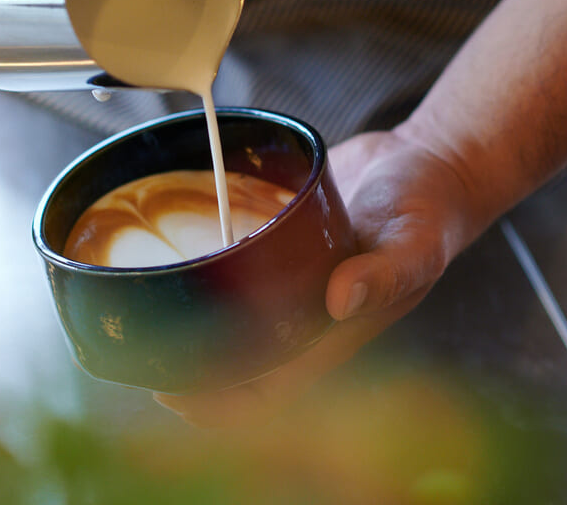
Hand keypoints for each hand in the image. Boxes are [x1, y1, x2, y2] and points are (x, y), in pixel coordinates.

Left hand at [155, 128, 486, 426]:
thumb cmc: (430, 210)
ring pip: (226, 317)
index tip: (171, 393)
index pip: (267, 390)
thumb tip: (342, 300)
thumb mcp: (415, 240)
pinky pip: (233, 268)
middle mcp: (303, 315)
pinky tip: (169, 248)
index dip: (219, 403)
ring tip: (139, 305)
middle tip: (137, 345)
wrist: (429, 163)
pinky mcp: (279, 244)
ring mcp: (288, 281)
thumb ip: (386, 272)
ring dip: (186, 319)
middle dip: (185, 365)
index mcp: (331, 333)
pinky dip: (203, 267)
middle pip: (233, 361)